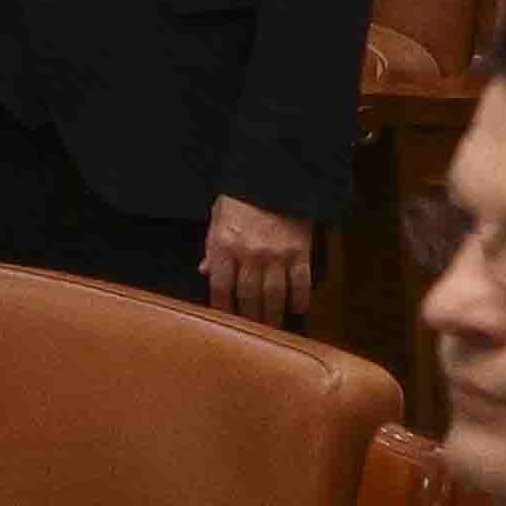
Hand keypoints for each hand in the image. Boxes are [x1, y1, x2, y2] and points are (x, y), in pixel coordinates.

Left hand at [198, 198, 317, 323]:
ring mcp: (276, 254)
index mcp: (224, 244)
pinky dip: (299, 300)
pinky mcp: (300, 251)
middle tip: (251, 330)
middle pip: (247, 297)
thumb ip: (211, 245)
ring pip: (273, 296)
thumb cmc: (242, 195)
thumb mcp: (218, 215)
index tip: (224, 320)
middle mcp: (249, 253)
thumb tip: (204, 271)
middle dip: (248, 317)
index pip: (219, 286)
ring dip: (272, 316)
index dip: (221, 307)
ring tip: (271, 327)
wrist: (274, 174)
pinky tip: (297, 308)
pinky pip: (301, 284)